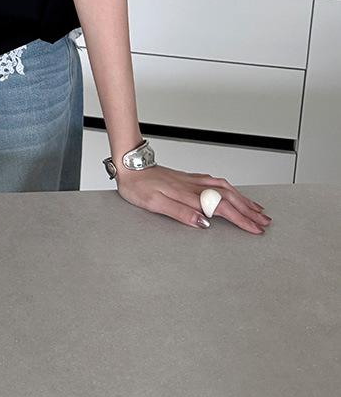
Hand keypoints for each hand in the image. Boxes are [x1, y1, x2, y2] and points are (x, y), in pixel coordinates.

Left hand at [114, 164, 272, 234]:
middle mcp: (194, 186)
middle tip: (265, 222)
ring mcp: (193, 180)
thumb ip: (181, 213)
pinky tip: (233, 192)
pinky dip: (231, 189)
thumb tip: (204, 222)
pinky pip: (218, 183)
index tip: (256, 229)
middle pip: (230, 197)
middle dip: (250, 210)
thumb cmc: (138, 186)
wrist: (129, 166)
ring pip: (226, 188)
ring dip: (244, 199)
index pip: (222, 208)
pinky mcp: (189, 178)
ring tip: (257, 209)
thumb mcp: (155, 204)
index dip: (241, 220)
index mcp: (189, 194)